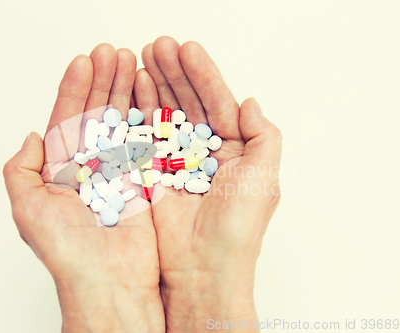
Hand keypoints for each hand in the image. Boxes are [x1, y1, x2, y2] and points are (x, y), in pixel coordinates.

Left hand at [3, 44, 163, 332]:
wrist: (109, 282)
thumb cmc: (67, 252)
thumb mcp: (27, 209)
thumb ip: (21, 170)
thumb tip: (33, 136)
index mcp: (61, 171)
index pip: (67, 119)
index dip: (75, 89)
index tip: (85, 62)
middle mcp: (90, 168)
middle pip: (96, 114)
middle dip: (103, 82)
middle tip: (113, 53)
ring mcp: (118, 172)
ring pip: (122, 122)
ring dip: (125, 91)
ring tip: (131, 62)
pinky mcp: (143, 180)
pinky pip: (145, 142)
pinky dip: (146, 117)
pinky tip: (148, 93)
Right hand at [135, 36, 281, 331]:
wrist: (203, 268)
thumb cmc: (238, 227)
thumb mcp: (264, 176)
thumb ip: (263, 135)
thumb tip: (249, 100)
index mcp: (234, 148)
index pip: (217, 101)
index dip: (203, 74)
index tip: (187, 49)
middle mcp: (205, 150)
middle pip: (189, 101)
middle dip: (174, 71)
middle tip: (158, 45)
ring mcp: (177, 159)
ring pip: (165, 112)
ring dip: (156, 83)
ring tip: (143, 57)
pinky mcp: (154, 172)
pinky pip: (146, 135)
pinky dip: (140, 111)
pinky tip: (135, 87)